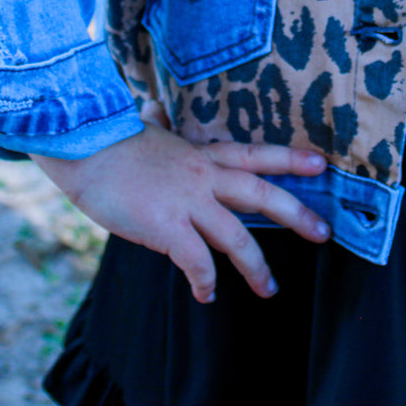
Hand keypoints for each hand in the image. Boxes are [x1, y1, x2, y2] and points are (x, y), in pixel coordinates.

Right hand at [31, 125, 330, 302]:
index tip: (320, 164)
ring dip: (256, 266)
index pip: (255, 153)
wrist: (83, 147)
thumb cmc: (108, 142)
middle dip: (296, 213)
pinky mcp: (166, 225)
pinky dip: (205, 281)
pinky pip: (197, 261)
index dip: (289, 159)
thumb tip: (152, 109)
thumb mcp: (146, 130)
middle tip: (323, 232)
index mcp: (201, 155)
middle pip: (261, 193)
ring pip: (236, 236)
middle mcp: (202, 175)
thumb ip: (159, 126)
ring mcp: (187, 201)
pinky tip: (206, 295)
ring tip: (269, 288)